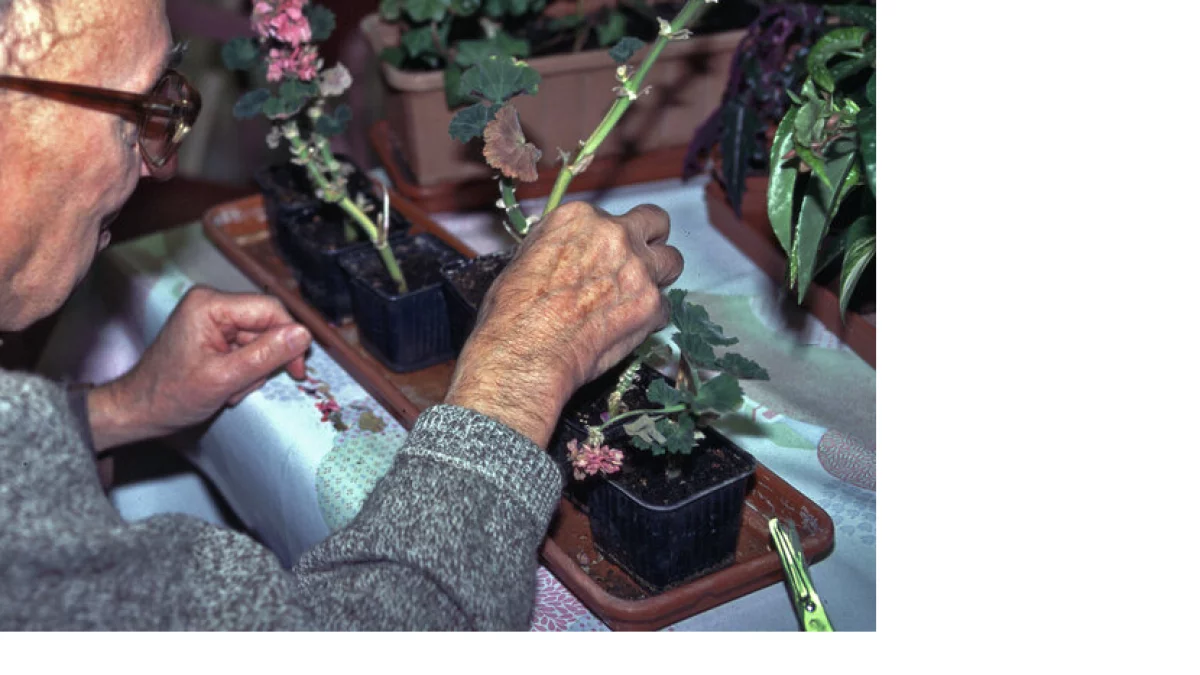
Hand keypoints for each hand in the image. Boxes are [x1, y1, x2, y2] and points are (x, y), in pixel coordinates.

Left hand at [87, 286, 312, 450]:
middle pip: (266, 326)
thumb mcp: (224, 378)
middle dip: (263, 361)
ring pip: (260, 341)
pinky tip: (226, 385)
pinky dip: (244, 371)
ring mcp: (213, 319)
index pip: (270, 310)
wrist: (139, 411)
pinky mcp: (214, 334)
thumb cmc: (170, 395)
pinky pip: (247, 348)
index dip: (290, 339)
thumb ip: (266, 354)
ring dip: (253, 370)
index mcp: (210, 304)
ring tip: (229, 389)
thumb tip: (303, 335)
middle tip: (244, 386)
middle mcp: (212, 303)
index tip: (298, 370)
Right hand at [444, 201, 682, 446]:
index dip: (610, 238)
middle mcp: (615, 234)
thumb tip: (569, 254)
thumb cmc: (514, 311)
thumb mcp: (526, 259)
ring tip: (641, 294)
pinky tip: (629, 327)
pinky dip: (651, 318)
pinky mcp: (651, 304)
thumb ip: (561, 247)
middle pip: (655, 222)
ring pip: (672, 261)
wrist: (526, 351)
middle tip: (640, 261)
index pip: (612, 216)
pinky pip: (665, 307)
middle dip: (651, 239)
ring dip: (660, 276)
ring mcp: (638, 268)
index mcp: (581, 217)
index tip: (604, 255)